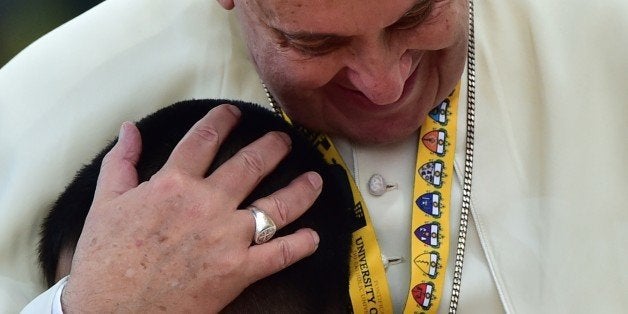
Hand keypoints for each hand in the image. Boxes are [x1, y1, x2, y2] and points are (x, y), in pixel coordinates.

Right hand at [61, 104, 321, 312]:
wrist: (111, 311)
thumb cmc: (105, 261)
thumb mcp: (104, 203)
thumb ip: (120, 162)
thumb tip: (129, 130)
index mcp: (174, 184)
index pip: (204, 140)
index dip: (223, 121)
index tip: (234, 113)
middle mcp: (207, 204)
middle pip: (251, 164)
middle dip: (273, 146)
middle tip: (284, 139)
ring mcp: (228, 237)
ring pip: (277, 205)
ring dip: (301, 189)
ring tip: (314, 179)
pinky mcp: (239, 271)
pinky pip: (280, 254)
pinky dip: (301, 246)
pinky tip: (313, 237)